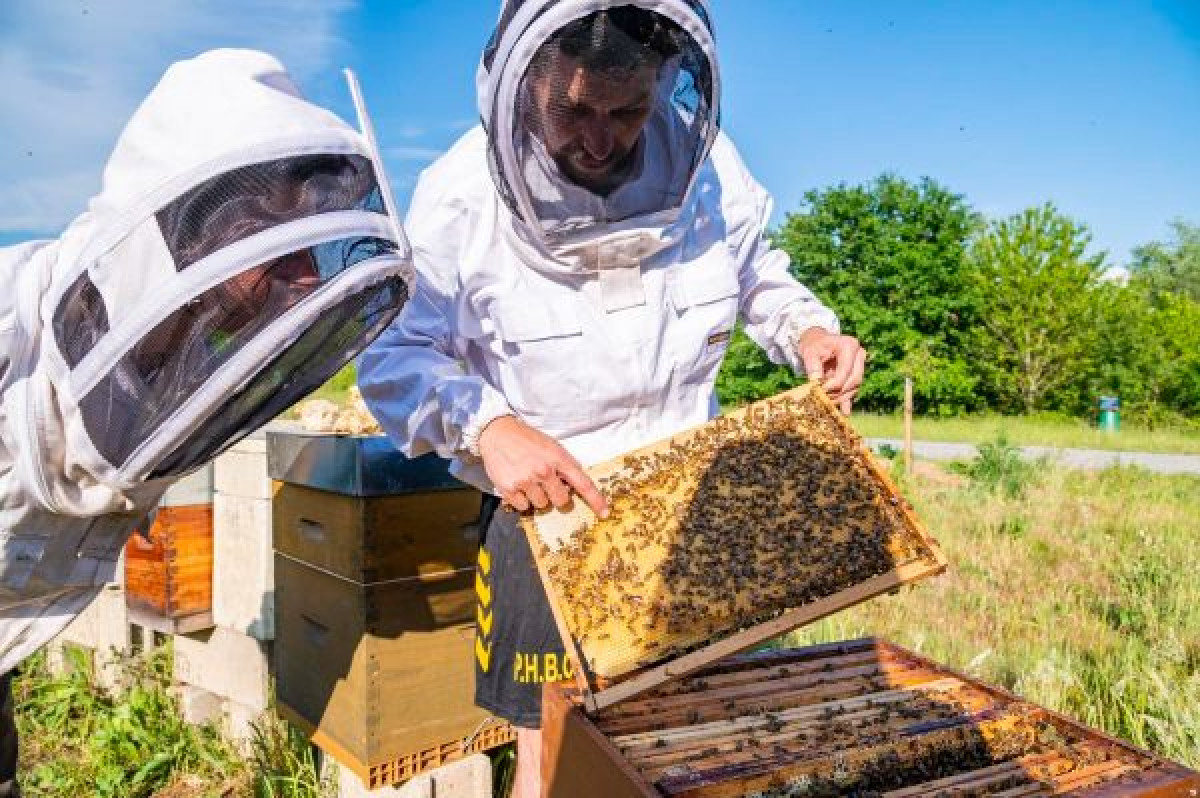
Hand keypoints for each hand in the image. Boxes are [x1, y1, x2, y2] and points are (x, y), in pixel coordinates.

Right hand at [478, 416, 608, 517]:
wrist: (498, 433)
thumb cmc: (528, 440)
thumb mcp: (552, 446)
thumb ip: (565, 465)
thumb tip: (575, 486)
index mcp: (559, 459)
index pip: (583, 483)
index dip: (596, 500)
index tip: (605, 513)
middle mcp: (544, 471)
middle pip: (561, 501)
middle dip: (557, 495)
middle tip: (546, 483)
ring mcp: (526, 481)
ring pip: (541, 505)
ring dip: (537, 496)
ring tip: (528, 480)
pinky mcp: (509, 488)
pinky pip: (523, 507)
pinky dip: (522, 499)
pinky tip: (517, 484)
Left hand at [794, 327, 866, 413]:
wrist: (817, 343)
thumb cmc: (813, 346)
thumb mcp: (809, 352)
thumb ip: (813, 367)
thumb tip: (817, 383)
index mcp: (849, 346)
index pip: (845, 370)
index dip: (834, 384)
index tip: (820, 391)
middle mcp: (859, 355)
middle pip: (854, 380)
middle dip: (838, 392)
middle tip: (823, 400)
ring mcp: (860, 366)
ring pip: (854, 387)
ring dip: (841, 397)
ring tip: (826, 403)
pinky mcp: (856, 375)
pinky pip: (853, 390)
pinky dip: (847, 401)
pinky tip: (844, 412)